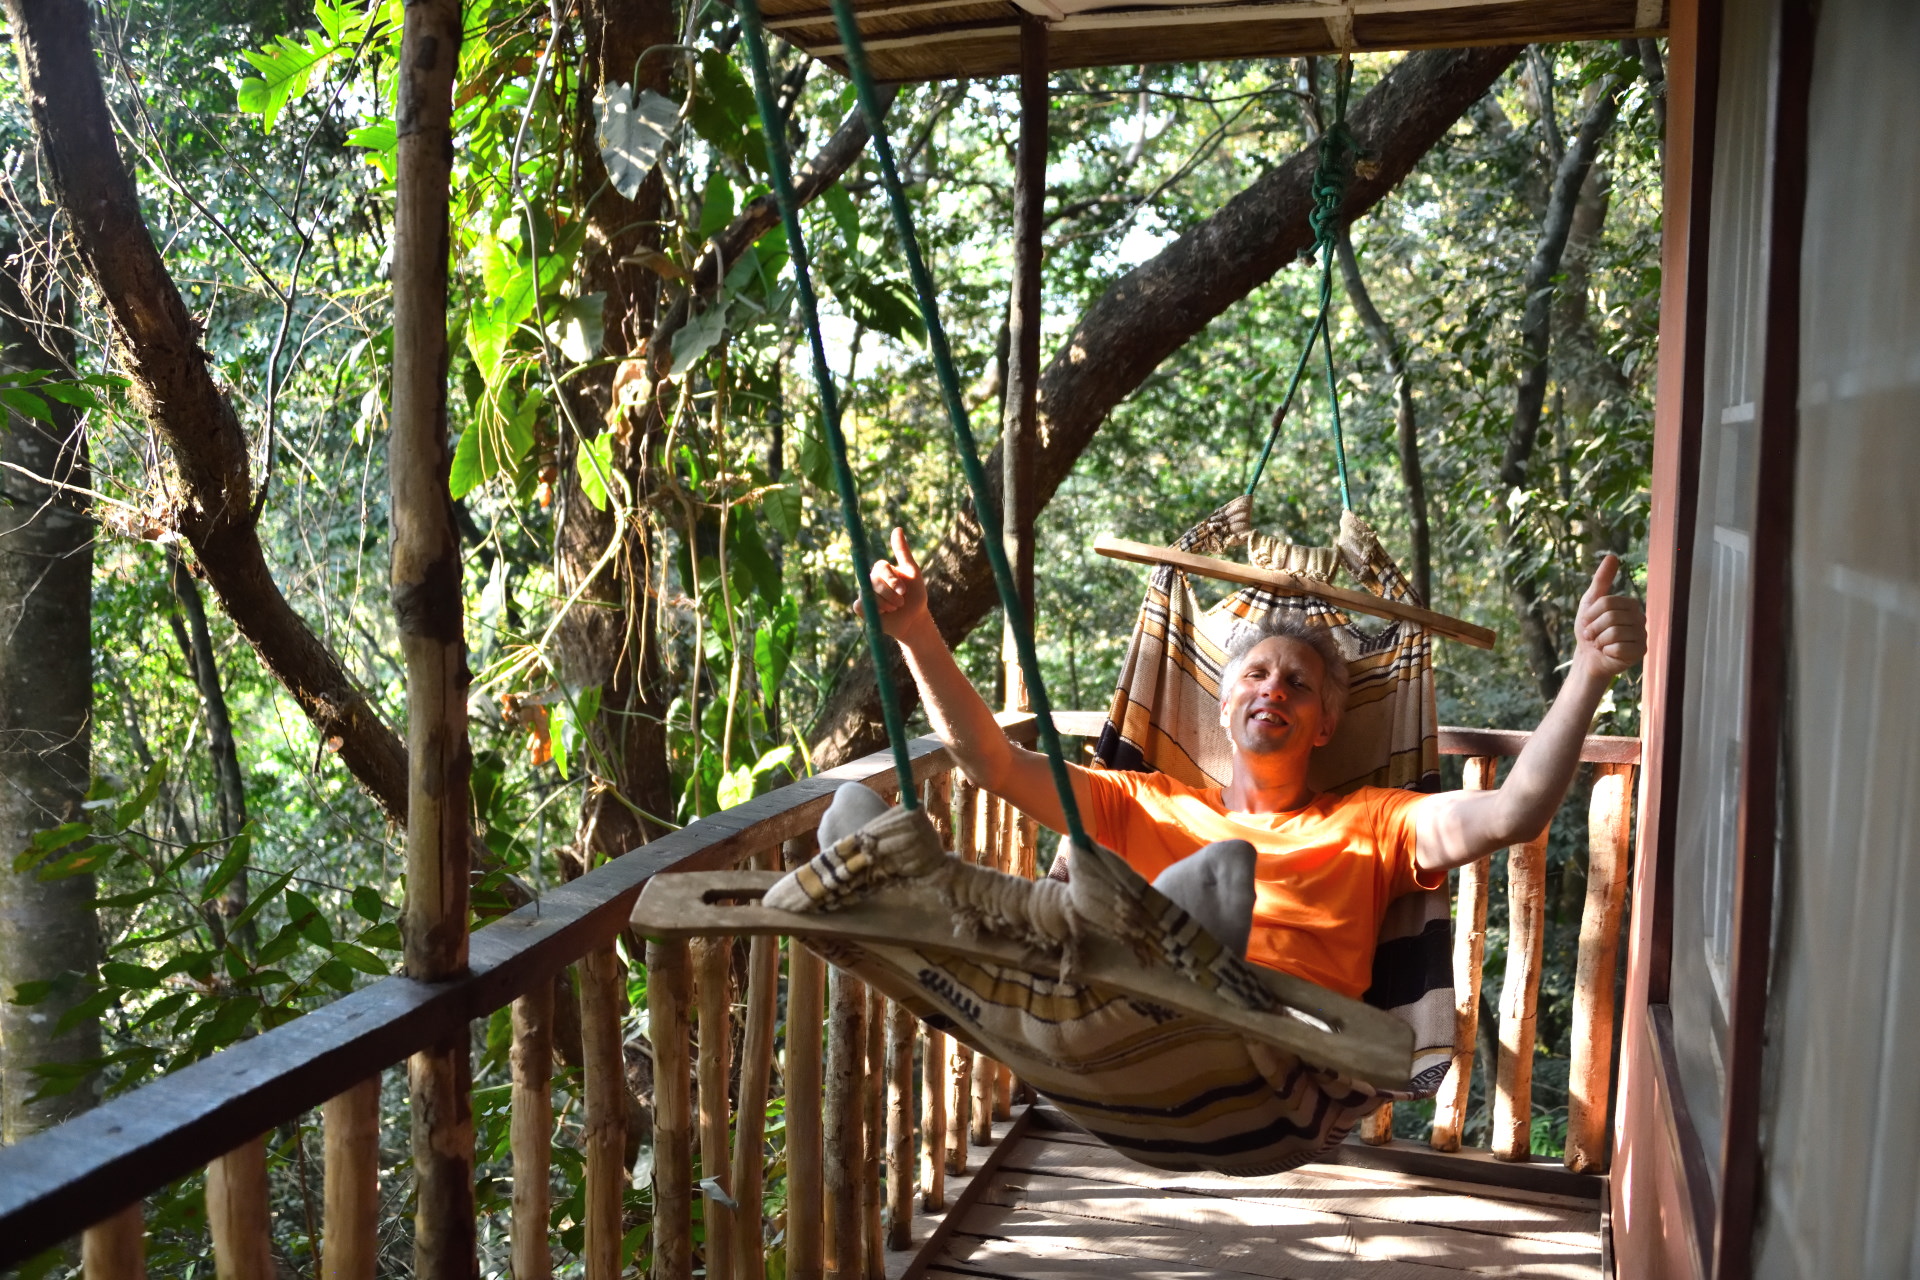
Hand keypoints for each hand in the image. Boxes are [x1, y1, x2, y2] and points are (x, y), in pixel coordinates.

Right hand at [865, 527, 933, 642]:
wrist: (914, 620)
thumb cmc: (915, 595)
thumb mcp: (913, 572)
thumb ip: (903, 552)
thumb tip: (897, 528)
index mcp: (882, 569)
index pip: (880, 568)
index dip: (891, 580)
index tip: (903, 590)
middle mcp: (871, 579)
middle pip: (873, 582)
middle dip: (890, 595)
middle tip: (901, 603)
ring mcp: (865, 593)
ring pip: (868, 595)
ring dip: (885, 605)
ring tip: (894, 609)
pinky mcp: (861, 608)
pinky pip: (860, 606)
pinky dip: (874, 611)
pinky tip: (883, 614)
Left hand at [1573, 554, 1646, 679]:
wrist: (1589, 657)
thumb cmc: (1590, 629)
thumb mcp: (1590, 602)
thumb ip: (1601, 580)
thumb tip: (1612, 556)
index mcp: (1630, 605)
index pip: (1607, 603)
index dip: (1591, 614)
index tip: (1587, 622)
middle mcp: (1640, 618)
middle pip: (1611, 617)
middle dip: (1594, 628)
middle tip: (1592, 635)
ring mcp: (1642, 635)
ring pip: (1615, 633)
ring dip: (1599, 641)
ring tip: (1600, 644)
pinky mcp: (1641, 652)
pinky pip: (1620, 648)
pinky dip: (1607, 651)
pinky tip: (1609, 653)